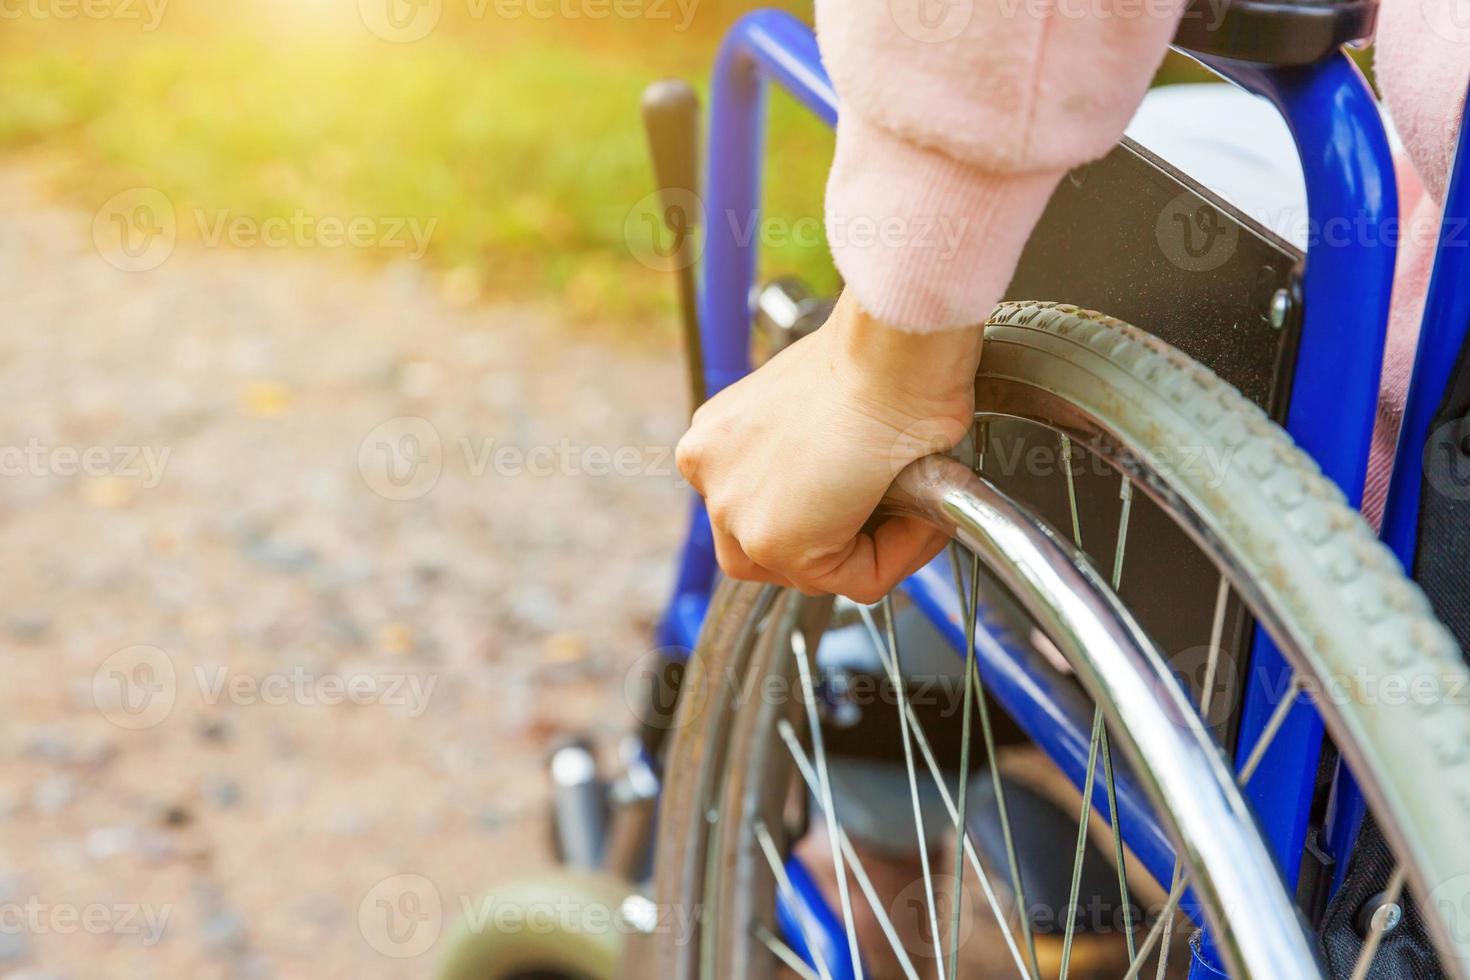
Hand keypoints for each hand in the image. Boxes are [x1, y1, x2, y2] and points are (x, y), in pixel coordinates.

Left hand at [675, 293, 982, 602]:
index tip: (876, 492)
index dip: (831, 510)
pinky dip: (900, 556)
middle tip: (896, 506)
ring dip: (874, 549)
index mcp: (717, 439)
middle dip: (842, 537)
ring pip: (813, 572)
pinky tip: (920, 515)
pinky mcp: (778, 542)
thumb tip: (853, 497)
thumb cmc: (878, 358)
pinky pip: (855, 580)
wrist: (891, 347)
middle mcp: (710, 474)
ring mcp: (735, 511)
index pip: (763, 508)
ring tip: (912, 506)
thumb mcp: (825, 411)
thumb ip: (815, 458)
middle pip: (775, 549)